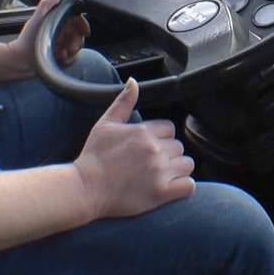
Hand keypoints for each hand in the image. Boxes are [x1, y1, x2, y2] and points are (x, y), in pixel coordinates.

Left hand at [8, 0, 90, 70]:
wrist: (20, 60)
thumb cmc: (26, 40)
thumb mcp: (37, 19)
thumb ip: (47, 4)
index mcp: (56, 22)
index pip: (77, 20)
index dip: (83, 25)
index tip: (85, 32)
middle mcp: (60, 33)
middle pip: (79, 35)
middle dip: (77, 42)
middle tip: (69, 48)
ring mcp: (61, 46)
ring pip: (77, 48)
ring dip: (72, 51)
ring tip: (61, 54)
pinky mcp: (60, 58)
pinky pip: (72, 59)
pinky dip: (69, 60)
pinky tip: (60, 59)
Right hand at [74, 79, 195, 219]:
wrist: (84, 189)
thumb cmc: (93, 156)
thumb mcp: (105, 124)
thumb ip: (123, 102)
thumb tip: (133, 81)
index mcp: (143, 132)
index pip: (170, 129)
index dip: (161, 138)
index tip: (149, 148)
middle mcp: (154, 150)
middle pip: (179, 147)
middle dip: (169, 154)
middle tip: (152, 164)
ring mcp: (159, 172)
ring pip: (187, 164)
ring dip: (178, 170)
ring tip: (163, 176)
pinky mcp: (161, 193)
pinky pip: (189, 186)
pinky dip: (184, 187)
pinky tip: (171, 187)